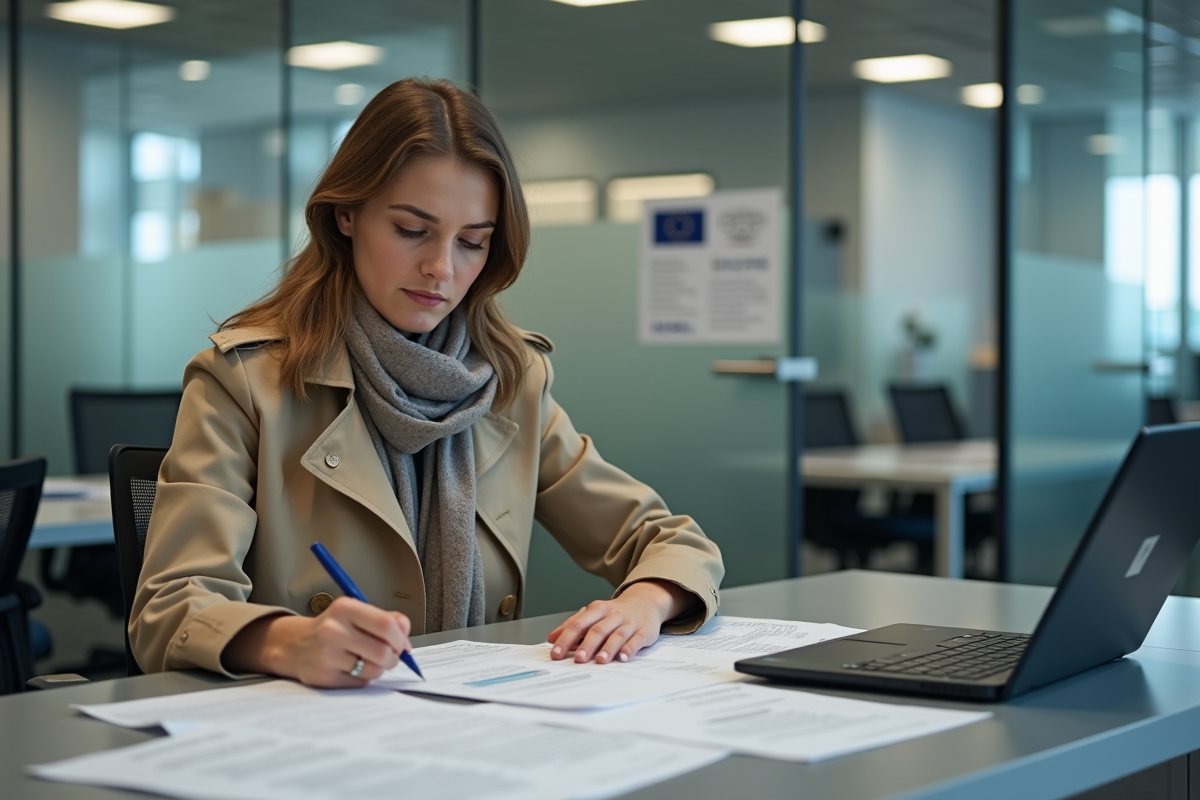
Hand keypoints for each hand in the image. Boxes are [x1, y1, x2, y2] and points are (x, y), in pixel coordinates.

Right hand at [223, 597, 411, 687]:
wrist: (295, 645)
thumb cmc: (334, 628)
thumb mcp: (357, 613)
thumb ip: (386, 619)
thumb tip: (406, 635)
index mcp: (345, 608)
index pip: (386, 625)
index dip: (401, 638)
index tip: (403, 644)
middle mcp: (333, 630)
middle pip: (383, 651)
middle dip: (393, 657)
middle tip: (390, 656)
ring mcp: (327, 655)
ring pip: (374, 670)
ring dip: (378, 669)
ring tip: (367, 661)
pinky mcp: (325, 677)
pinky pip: (360, 683)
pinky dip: (363, 678)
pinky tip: (352, 668)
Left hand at [546, 580, 694, 664]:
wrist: (646, 601)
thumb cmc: (615, 613)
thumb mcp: (593, 614)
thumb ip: (573, 625)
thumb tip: (552, 638)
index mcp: (597, 609)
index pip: (578, 624)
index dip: (566, 639)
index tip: (556, 653)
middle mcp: (613, 615)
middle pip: (598, 630)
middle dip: (587, 645)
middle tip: (578, 659)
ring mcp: (629, 623)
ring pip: (617, 635)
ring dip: (608, 648)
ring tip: (600, 661)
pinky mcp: (644, 631)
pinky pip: (636, 640)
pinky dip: (630, 649)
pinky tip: (624, 657)